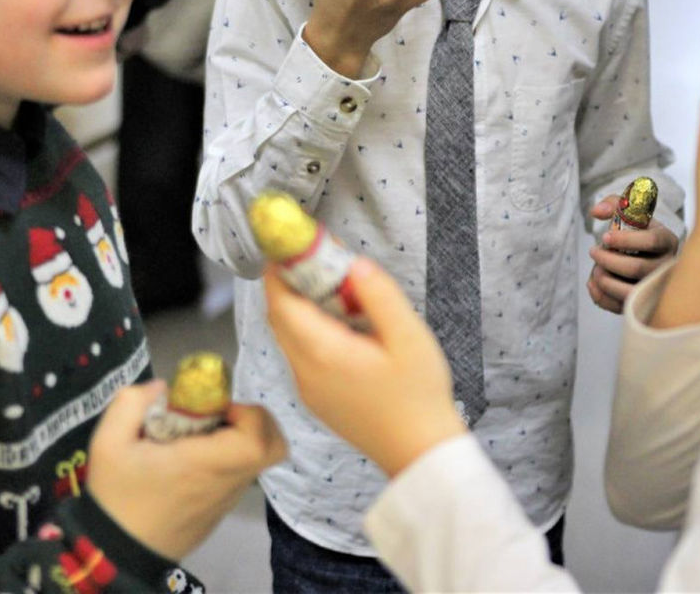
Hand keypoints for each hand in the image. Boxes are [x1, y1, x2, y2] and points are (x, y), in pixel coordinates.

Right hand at [86, 381, 284, 560]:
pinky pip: (241, 476)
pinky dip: (231, 458)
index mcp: (205, 465)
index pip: (258, 440)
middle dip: (257, 421)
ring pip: (259, 461)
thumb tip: (162, 387)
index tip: (219, 408)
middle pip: (274, 447)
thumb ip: (130, 403)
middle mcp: (226, 482)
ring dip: (243, 438)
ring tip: (204, 434)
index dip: (249, 414)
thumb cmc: (116, 498)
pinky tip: (195, 457)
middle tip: (221, 415)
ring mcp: (226, 499)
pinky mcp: (220, 511)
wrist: (114, 556)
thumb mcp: (107, 443)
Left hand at [265, 258, 466, 476]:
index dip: (279, 269)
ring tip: (334, 286)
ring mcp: (308, 388)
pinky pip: (300, 353)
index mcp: (323, 353)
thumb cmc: (419, 396)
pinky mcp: (318, 398)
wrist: (420, 454)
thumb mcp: (409, 336)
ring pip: (288, 335)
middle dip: (289, 283)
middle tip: (316, 258)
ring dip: (300, 306)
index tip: (291, 244)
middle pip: (279, 317)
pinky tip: (342, 322)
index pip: (282, 302)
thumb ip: (379, 295)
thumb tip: (354, 264)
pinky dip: (309, 328)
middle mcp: (306, 371)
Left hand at [586, 194, 679, 313]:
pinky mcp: (643, 304)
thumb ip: (614, 203)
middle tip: (593, 251)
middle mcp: (666, 266)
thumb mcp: (630, 211)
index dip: (626, 240)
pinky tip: (592, 283)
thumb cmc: (636, 230)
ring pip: (632, 293)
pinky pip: (622, 307)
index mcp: (667, 240)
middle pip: (638, 269)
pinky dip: (602, 297)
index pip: (652, 241)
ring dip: (606, 281)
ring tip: (595, 269)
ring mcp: (656, 288)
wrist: (643, 252)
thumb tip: (597, 212)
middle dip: (608, 260)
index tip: (604, 238)